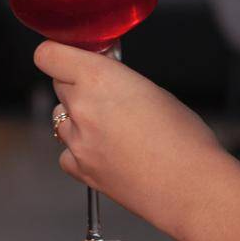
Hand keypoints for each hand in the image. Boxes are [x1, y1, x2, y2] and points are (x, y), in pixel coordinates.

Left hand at [33, 39, 227, 236]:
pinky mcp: (81, 170)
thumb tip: (105, 73)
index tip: (71, 55)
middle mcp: (81, 107)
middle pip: (58, 84)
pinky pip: (66, 152)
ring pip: (59, 117)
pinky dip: (79, 149)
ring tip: (111, 125)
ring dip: (77, 115)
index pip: (48, 55)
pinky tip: (105, 150)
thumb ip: (118, 78)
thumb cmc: (184, 137)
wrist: (191, 187)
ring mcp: (78, 142)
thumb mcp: (152, 89)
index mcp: (98, 78)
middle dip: (77, 83)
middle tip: (107, 93)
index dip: (60, 54)